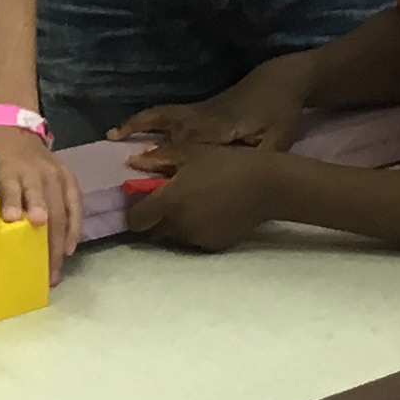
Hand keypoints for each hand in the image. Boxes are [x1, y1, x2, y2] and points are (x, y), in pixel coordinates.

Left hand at [0, 126, 83, 278]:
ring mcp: (54, 175)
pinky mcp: (67, 177)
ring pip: (62, 209)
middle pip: (44, 203)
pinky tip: (70, 249)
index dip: (13, 202)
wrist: (11, 126)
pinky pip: (75, 204)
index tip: (12, 220)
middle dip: (45, 236)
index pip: (11, 187)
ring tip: (54, 271)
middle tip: (43, 268)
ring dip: (59, 241)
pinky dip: (75, 227)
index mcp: (7, 168)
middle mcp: (34, 172)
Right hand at [111, 58, 315, 157]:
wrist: (281, 80)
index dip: (168, 152)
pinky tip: (128, 128)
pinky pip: (165, 113)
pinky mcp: (198, 108)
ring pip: (163, 116)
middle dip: (148, 146)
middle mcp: (204, 116)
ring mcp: (198, 109)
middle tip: (123, 164)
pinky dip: (144, 118)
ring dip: (137, 124)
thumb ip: (256, 158)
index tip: (145, 164)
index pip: (190, 141)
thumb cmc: (280, 113)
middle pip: (170, 131)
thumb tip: (234, 175)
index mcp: (222, 127)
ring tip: (112, 136)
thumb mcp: (276, 141)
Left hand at [119, 141, 289, 251]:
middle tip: (169, 201)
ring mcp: (196, 239)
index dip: (135, 212)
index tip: (143, 201)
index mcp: (169, 202)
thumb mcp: (190, 153)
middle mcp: (178, 225)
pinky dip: (196, 230)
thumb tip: (133, 162)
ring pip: (174, 236)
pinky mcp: (213, 246)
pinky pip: (194, 240)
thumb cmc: (226, 163)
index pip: (135, 221)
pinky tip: (211, 213)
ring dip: (176, 224)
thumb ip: (158, 158)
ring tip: (194, 204)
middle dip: (155, 219)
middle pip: (153, 230)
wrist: (267, 186)